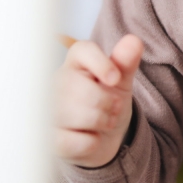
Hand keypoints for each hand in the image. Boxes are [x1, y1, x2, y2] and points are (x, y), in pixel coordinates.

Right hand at [55, 34, 143, 167]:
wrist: (102, 138)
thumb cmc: (106, 103)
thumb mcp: (119, 82)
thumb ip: (125, 62)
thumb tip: (134, 41)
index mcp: (74, 63)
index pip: (82, 50)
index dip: (101, 63)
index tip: (115, 78)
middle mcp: (55, 84)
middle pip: (85, 89)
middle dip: (108, 102)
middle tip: (113, 107)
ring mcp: (48, 112)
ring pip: (80, 116)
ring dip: (102, 122)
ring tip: (103, 121)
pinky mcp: (49, 139)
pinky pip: (77, 141)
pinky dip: (91, 142)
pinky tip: (87, 138)